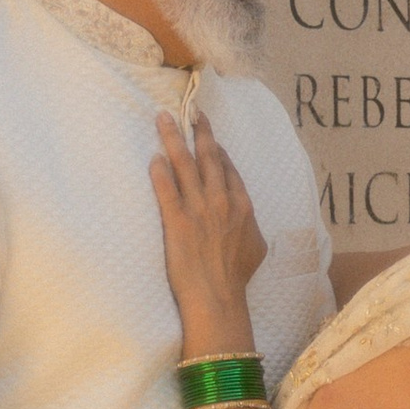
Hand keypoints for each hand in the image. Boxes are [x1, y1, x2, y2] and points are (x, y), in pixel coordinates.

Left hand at [151, 113, 266, 349]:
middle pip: (209, 157)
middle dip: (200, 132)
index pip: (229, 169)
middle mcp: (221, 201)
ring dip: (173, 139)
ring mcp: (199, 209)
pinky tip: (153, 157)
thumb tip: (249, 222)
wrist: (219, 296)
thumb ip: (251, 228)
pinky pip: (166, 189)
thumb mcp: (256, 248)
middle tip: (192, 111)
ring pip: (185, 165)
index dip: (218, 150)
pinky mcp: (176, 221)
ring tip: (163, 119)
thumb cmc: (237, 278)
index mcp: (242, 206)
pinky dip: (159, 172)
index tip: (209, 137)